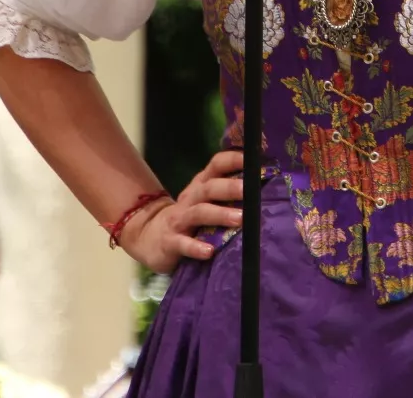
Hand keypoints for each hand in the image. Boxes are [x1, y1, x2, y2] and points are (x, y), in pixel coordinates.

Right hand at [118, 150, 245, 273]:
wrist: (149, 235)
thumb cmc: (189, 216)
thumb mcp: (205, 200)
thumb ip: (228, 192)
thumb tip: (264, 186)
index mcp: (201, 185)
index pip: (216, 165)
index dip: (233, 159)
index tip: (254, 159)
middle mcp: (190, 198)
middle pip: (209, 188)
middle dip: (230, 187)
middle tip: (250, 191)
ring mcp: (179, 220)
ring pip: (199, 213)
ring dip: (220, 215)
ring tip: (240, 219)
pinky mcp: (170, 242)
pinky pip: (183, 244)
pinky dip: (196, 247)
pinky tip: (209, 251)